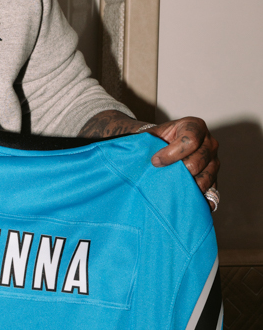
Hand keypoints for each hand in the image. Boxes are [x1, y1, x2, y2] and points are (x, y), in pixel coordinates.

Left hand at [79, 110, 218, 196]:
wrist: (158, 151)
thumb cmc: (151, 143)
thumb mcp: (146, 138)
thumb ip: (140, 141)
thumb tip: (116, 151)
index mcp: (195, 126)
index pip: (191, 140)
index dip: (172, 153)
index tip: (155, 161)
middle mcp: (209, 143)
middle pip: (199, 161)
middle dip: (178, 170)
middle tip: (160, 174)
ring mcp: (214, 162)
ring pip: (206, 179)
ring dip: (187, 186)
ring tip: (170, 187)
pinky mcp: (213, 181)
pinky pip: (211, 194)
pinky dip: (198, 200)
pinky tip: (186, 203)